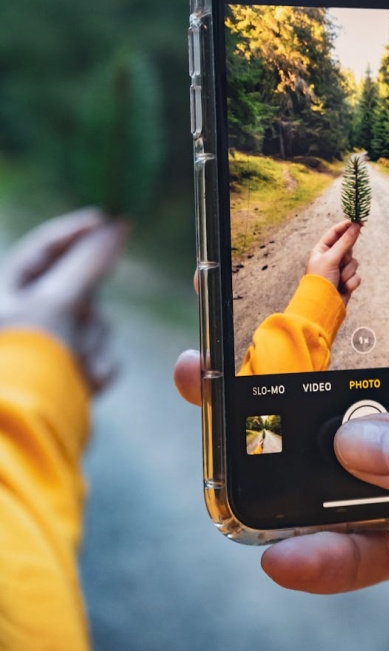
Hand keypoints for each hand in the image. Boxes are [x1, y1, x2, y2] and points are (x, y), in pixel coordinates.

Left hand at [0, 208, 127, 391]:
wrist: (27, 430)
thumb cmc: (27, 358)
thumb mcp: (57, 301)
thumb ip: (89, 261)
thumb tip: (116, 224)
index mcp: (6, 294)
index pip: (45, 249)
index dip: (78, 231)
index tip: (111, 219)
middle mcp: (26, 318)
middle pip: (78, 288)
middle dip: (88, 307)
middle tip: (83, 316)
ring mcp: (49, 348)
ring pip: (94, 324)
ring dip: (93, 342)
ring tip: (79, 365)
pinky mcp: (68, 375)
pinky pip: (99, 354)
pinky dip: (97, 366)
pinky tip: (87, 382)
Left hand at [306, 220, 360, 305]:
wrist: (323, 306)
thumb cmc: (321, 280)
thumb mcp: (331, 258)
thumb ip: (345, 242)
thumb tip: (356, 226)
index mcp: (321, 250)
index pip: (335, 233)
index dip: (347, 226)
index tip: (360, 220)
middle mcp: (331, 258)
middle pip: (348, 248)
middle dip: (346, 257)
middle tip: (341, 262)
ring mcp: (339, 270)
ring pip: (354, 263)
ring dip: (347, 272)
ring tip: (338, 279)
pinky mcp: (347, 281)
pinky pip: (356, 276)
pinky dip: (351, 282)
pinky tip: (343, 288)